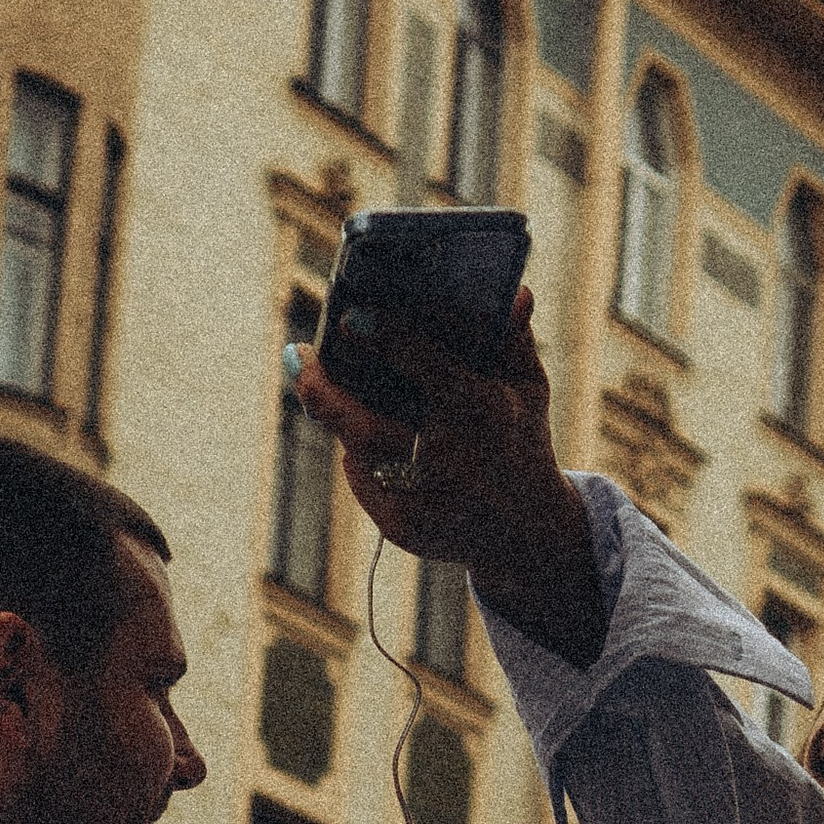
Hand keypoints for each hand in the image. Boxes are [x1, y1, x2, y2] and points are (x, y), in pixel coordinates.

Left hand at [294, 290, 585, 602]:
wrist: (525, 531)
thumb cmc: (520, 441)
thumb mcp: (528, 388)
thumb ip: (514, 339)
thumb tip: (516, 292)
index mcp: (483, 415)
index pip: (429, 370)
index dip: (386, 343)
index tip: (348, 319)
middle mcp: (449, 461)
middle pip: (366, 427)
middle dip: (322, 393)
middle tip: (296, 356)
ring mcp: (422, 500)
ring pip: (357, 453)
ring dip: (335, 416)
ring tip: (314, 383)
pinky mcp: (402, 527)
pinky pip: (363, 480)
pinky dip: (358, 454)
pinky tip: (352, 434)